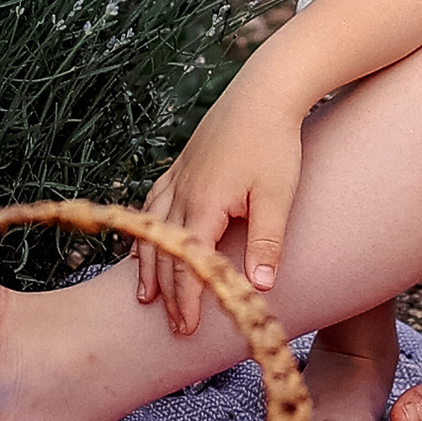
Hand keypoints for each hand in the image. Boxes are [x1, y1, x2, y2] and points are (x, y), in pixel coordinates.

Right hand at [144, 80, 305, 317]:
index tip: (187, 330)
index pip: (187, 264)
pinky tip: (146, 238)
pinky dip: (145, 227)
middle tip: (173, 326)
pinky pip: (153, 203)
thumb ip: (267, 242)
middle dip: (167, 292)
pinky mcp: (183, 164)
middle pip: (165, 252)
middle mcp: (182, 193)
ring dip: (148, 264)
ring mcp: (179, 176)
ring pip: (152, 229)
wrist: (265, 90)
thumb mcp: (277, 196)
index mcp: (204, 205)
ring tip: (144, 294)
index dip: (186, 300)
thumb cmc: (275, 142)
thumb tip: (260, 288)